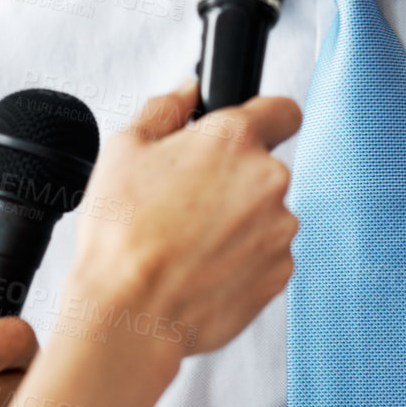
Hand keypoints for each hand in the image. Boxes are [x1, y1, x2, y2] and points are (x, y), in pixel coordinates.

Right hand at [65, 82, 301, 357]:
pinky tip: (203, 268)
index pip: (283, 110)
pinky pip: (266, 255)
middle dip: (234, 181)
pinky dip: (242, 259)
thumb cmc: (123, 236)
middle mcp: (268, 179)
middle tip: (188, 202)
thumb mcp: (124, 151)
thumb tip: (186, 92)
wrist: (132, 314)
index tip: (252, 132)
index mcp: (234, 139)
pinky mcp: (280, 272)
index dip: (266, 119)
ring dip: (239, 223)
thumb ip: (164, 109)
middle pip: (264, 169)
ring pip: (265, 215)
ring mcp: (279, 228)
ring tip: (189, 242)